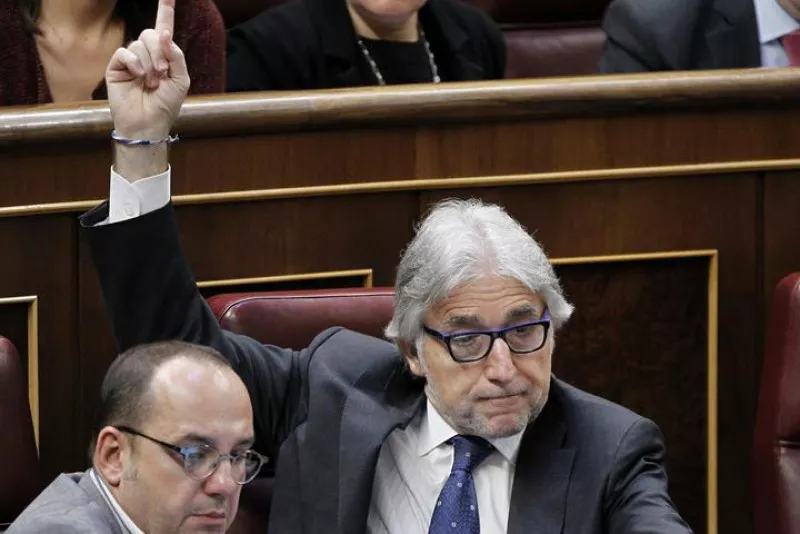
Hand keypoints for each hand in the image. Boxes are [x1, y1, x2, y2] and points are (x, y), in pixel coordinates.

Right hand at [105, 0, 189, 139]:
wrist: (149, 124)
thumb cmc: (166, 104)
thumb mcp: (181, 80)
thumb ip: (176, 55)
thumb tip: (165, 33)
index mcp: (164, 55)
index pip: (164, 27)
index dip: (165, 10)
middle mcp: (147, 53)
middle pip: (152, 33)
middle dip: (160, 52)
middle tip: (163, 74)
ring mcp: (131, 59)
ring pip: (140, 43)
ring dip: (150, 63)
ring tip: (151, 83)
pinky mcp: (116, 66)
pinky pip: (125, 52)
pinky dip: (135, 63)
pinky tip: (138, 77)